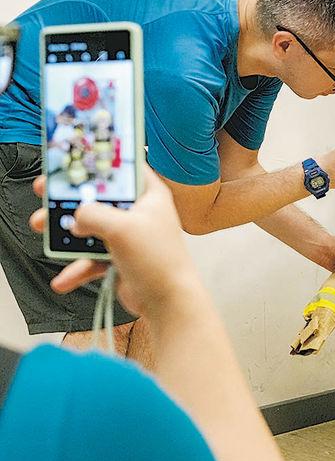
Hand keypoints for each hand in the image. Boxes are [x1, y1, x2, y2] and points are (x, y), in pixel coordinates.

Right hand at [29, 167, 202, 316]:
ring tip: (42, 228)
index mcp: (149, 196)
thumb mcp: (122, 227)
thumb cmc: (159, 261)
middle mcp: (139, 213)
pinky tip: (64, 278)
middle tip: (46, 191)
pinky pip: (91, 258)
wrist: (168, 303)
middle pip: (99, 197)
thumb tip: (76, 216)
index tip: (76, 157)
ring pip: (90, 227)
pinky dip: (76, 267)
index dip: (102, 161)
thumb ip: (93, 214)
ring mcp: (128, 237)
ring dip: (65, 231)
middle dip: (70, 197)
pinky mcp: (119, 259)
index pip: (125, 168)